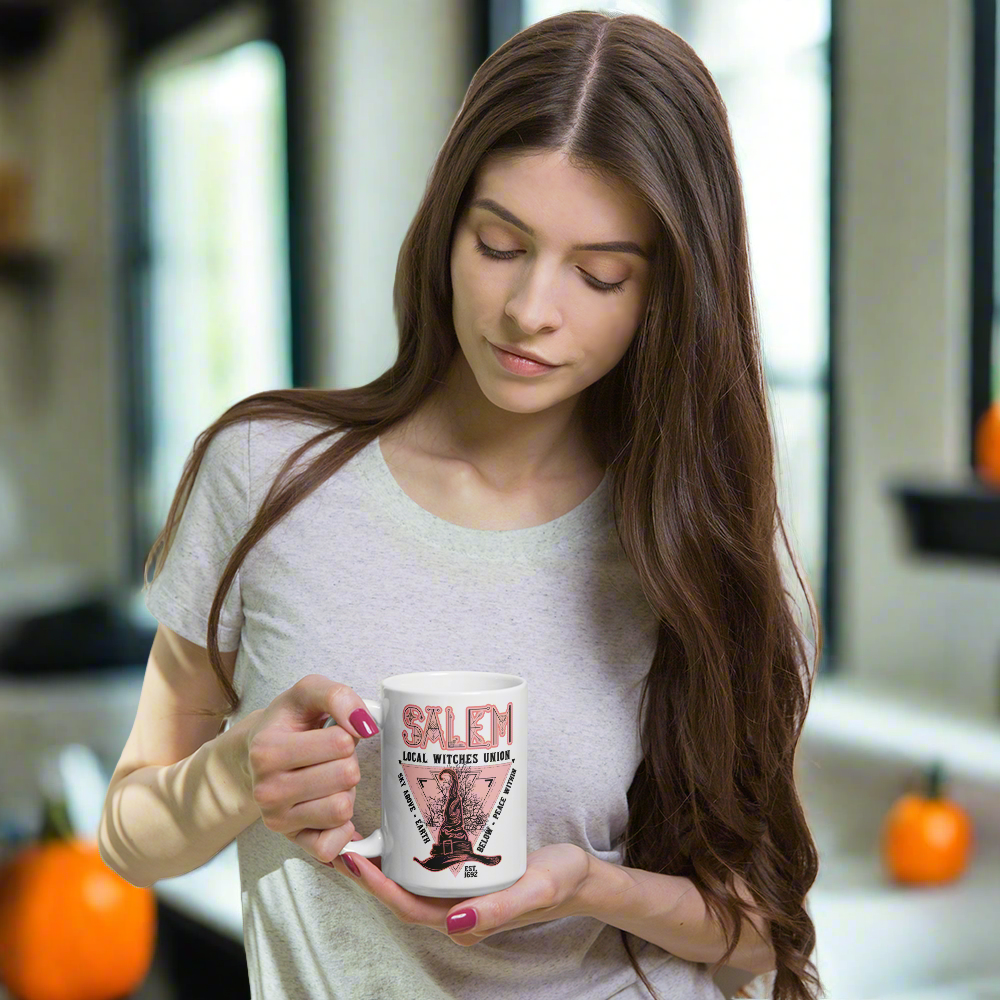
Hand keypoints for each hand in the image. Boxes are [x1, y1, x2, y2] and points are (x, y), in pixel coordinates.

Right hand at [245, 674, 379, 864]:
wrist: (256, 754)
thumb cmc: (288, 722)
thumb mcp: (308, 692)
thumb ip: (338, 696)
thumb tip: (365, 724)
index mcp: (267, 750)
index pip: (341, 742)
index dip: (346, 733)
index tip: (329, 732)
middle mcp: (266, 790)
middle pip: (346, 776)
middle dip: (347, 762)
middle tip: (328, 758)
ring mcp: (277, 819)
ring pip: (343, 809)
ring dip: (346, 792)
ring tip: (327, 779)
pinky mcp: (291, 841)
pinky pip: (331, 846)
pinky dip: (341, 828)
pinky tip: (329, 806)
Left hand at [328, 843, 591, 944]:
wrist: (580, 876)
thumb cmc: (559, 882)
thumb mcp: (535, 890)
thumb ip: (498, 910)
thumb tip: (453, 923)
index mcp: (465, 922)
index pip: (407, 907)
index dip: (376, 886)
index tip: (353, 858)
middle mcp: (455, 913)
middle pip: (401, 895)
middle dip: (370, 872)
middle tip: (343, 838)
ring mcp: (459, 897)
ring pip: (411, 883)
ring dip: (384, 862)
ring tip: (361, 832)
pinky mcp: (466, 879)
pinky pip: (428, 871)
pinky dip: (407, 854)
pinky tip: (399, 830)